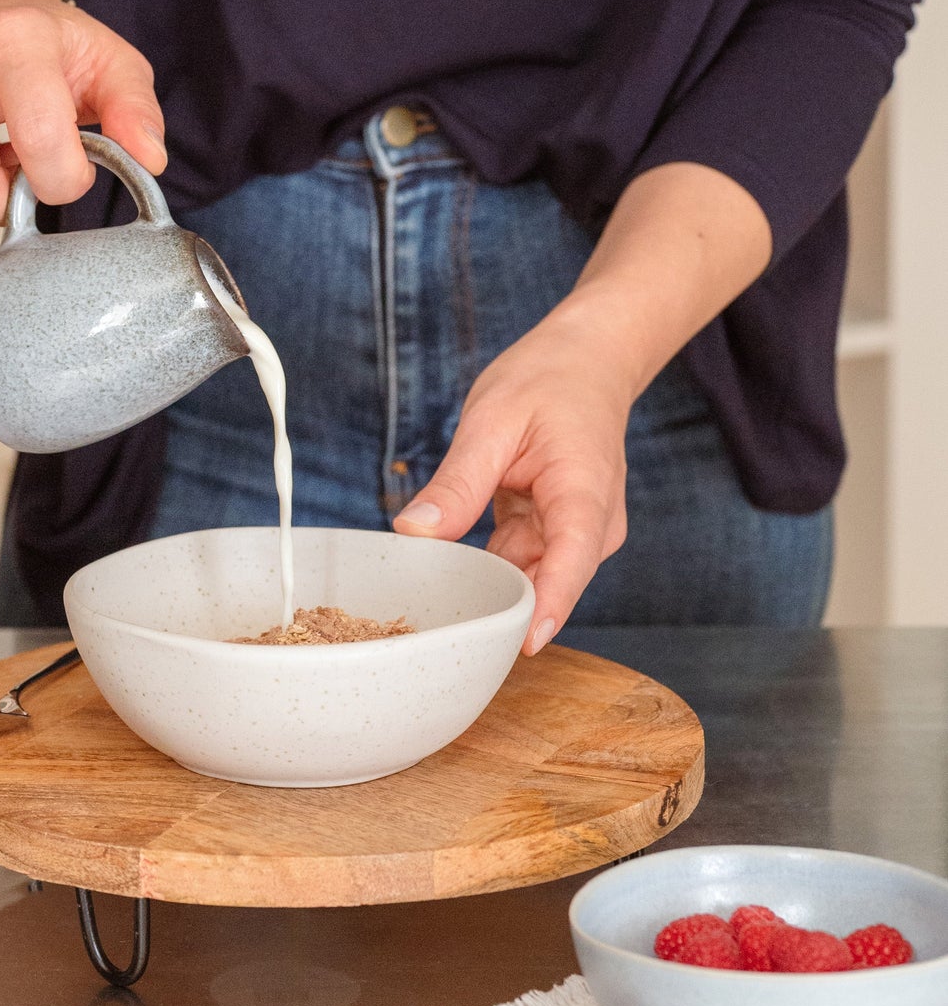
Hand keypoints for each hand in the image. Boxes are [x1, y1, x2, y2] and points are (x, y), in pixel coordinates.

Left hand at [393, 304, 634, 654]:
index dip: (549, 605)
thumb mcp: (491, 421)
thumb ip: (457, 483)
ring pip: (527, 574)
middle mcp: (591, 522)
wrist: (587, 360)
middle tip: (434, 626)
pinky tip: (447, 566)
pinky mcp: (555, 530)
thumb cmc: (547, 381)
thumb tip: (414, 532)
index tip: (524, 645)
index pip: (572, 559)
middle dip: (498, 604)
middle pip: (547, 579)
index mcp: (584, 491)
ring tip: (430, 596)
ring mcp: (575, 529)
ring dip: (485, 582)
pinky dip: (485, 563)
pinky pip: (517, 559)